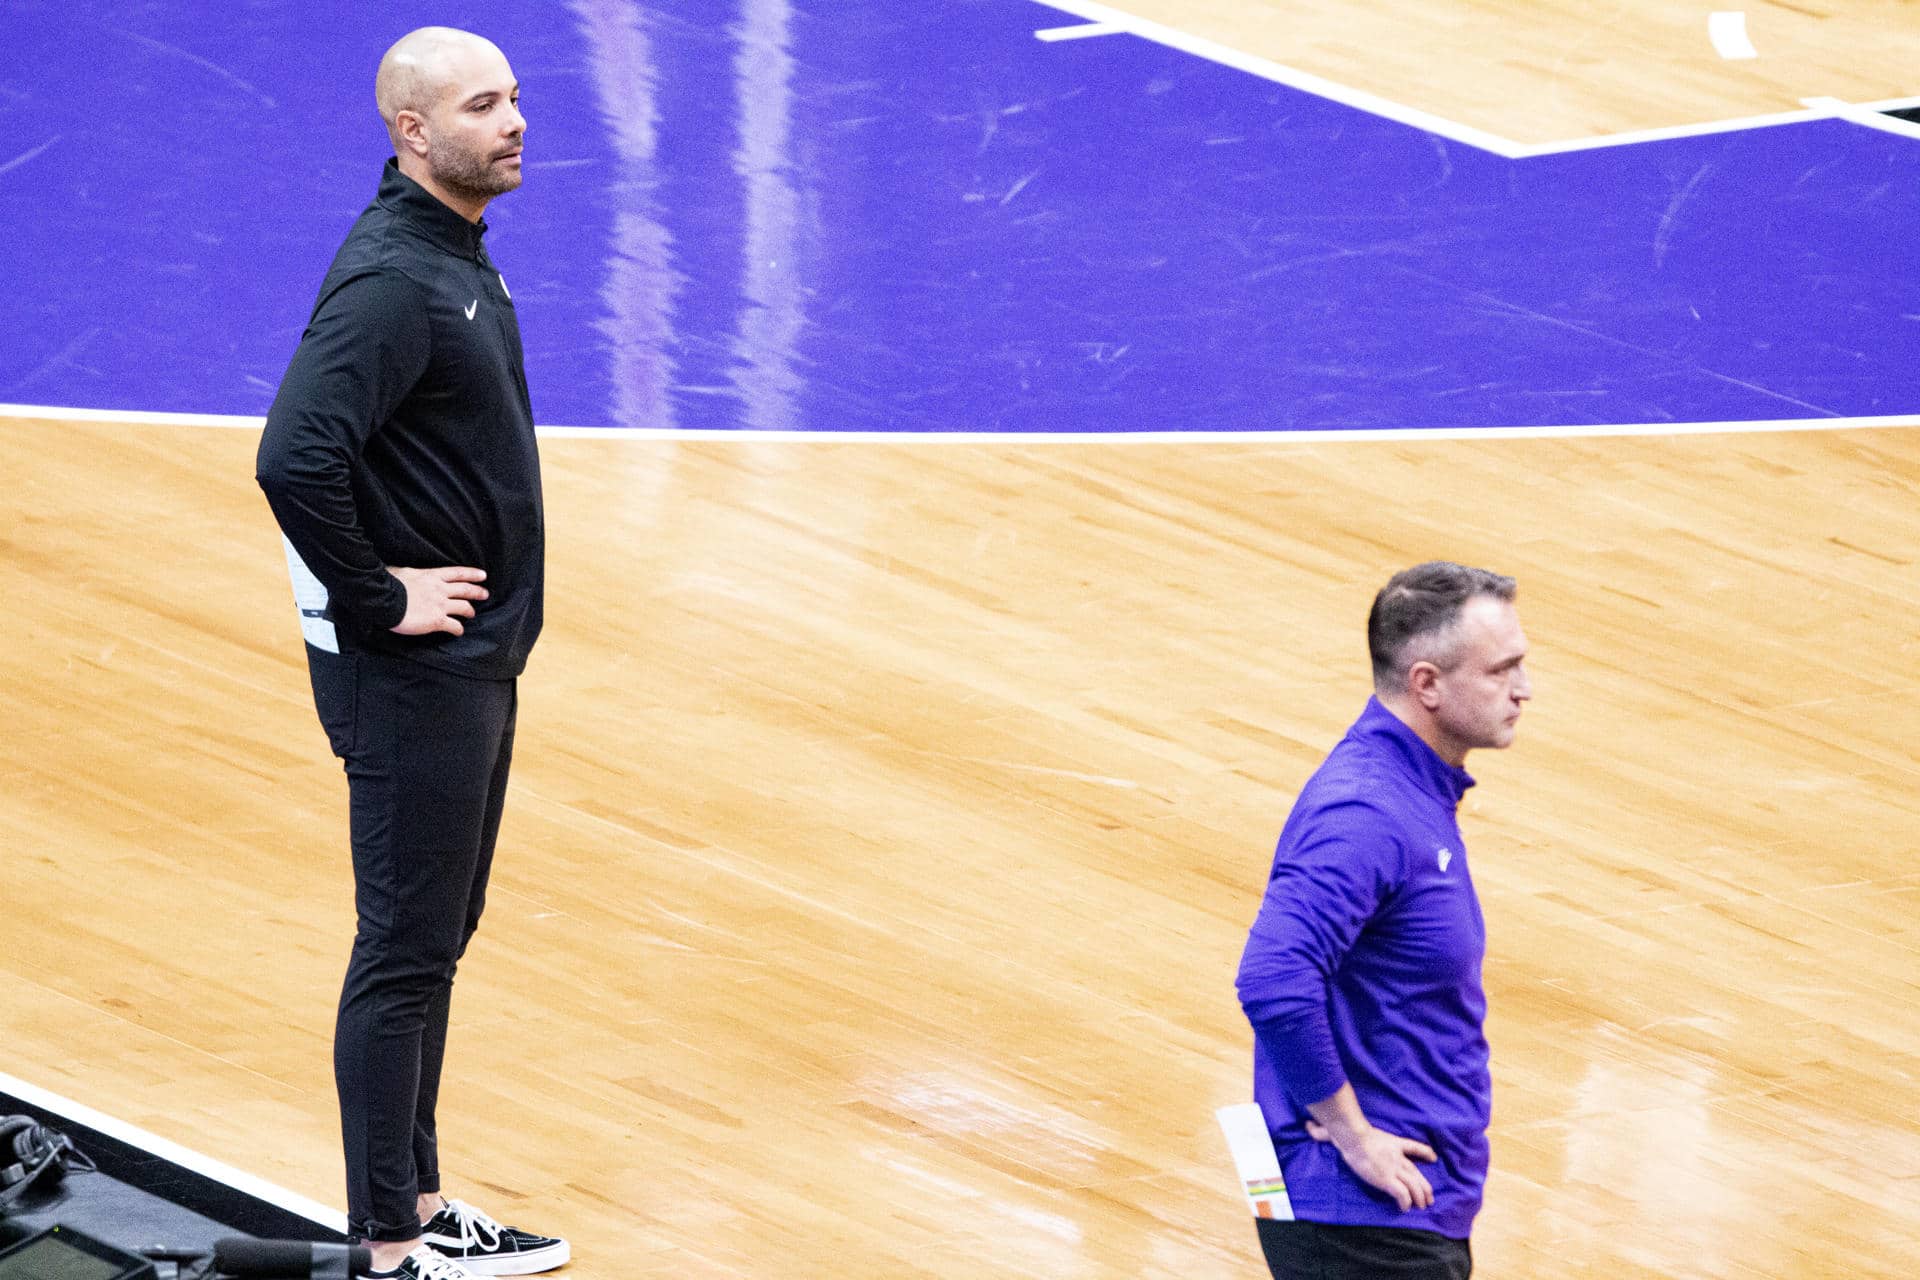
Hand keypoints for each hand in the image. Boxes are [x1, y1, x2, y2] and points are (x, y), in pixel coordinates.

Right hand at [388, 565, 487, 636]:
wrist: (384, 599)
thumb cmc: (387, 584)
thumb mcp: (401, 572)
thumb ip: (410, 574)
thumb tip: (404, 573)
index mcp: (431, 576)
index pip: (457, 573)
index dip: (472, 574)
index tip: (483, 575)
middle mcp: (440, 589)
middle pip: (465, 589)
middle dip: (478, 592)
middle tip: (485, 594)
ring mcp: (440, 605)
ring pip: (464, 607)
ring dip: (470, 611)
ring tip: (472, 614)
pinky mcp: (437, 620)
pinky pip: (454, 626)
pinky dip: (458, 629)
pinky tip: (459, 632)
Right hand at [1306, 1118, 1436, 1211]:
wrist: (1354, 1139)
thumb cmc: (1349, 1134)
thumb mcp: (1344, 1131)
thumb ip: (1326, 1131)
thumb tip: (1308, 1126)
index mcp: (1393, 1143)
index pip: (1414, 1148)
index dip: (1426, 1153)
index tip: (1433, 1158)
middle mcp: (1398, 1158)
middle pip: (1418, 1174)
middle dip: (1425, 1187)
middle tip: (1429, 1198)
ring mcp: (1395, 1170)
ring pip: (1415, 1186)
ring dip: (1420, 1198)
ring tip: (1422, 1206)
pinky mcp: (1390, 1181)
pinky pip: (1403, 1196)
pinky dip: (1405, 1203)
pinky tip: (1404, 1209)